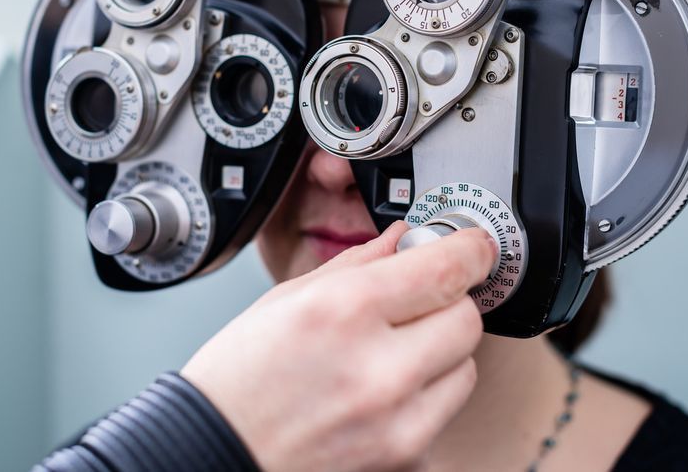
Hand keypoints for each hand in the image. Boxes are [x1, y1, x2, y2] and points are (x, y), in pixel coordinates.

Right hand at [181, 222, 496, 471]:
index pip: (445, 269)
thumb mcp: (286, 298)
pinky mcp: (404, 455)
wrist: (213, 453)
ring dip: (441, 350)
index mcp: (343, 311)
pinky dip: (426, 393)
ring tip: (391, 352)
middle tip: (417, 300)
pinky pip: (445, 409)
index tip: (474, 243)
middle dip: (448, 300)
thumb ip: (357, 263)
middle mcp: (377, 367)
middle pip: (467, 318)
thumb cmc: (238, 378)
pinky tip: (383, 389)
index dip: (470, 249)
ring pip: (466, 366)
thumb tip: (404, 238)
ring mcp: (396, 420)